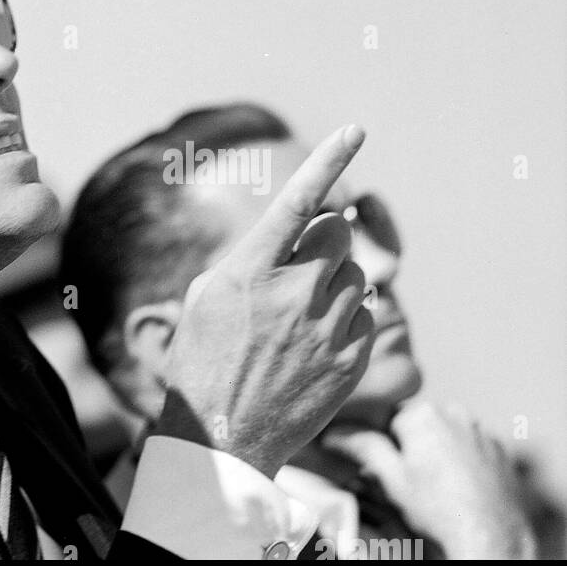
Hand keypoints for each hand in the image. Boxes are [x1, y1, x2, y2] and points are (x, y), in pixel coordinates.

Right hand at [152, 124, 373, 477]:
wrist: (221, 436)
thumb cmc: (202, 358)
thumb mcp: (207, 294)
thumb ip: (250, 257)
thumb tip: (290, 242)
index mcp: (251, 269)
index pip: (299, 200)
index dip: (329, 160)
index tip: (355, 129)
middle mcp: (294, 292)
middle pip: (337, 233)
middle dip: (322, 241)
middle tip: (298, 266)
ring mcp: (326, 328)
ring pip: (355, 274)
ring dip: (334, 282)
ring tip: (299, 316)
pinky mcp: (349, 361)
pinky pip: (364, 316)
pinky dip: (344, 320)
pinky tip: (312, 344)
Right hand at [324, 399, 535, 558]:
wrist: (494, 538)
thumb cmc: (439, 509)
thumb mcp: (391, 478)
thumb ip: (362, 447)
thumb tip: (333, 433)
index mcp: (424, 413)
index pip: (388, 418)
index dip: (384, 445)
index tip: (388, 468)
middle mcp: (455, 412)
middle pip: (419, 426)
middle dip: (412, 448)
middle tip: (412, 482)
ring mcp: (481, 432)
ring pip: (445, 436)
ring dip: (437, 454)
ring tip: (438, 489)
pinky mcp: (500, 452)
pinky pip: (470, 449)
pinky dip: (462, 463)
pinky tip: (459, 489)